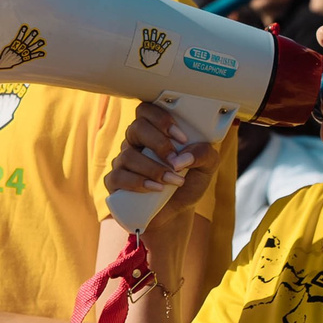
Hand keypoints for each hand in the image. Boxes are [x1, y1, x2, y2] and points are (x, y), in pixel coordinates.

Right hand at [104, 102, 224, 239]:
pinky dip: (138, 183)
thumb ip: (204, 153)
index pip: (146, 110)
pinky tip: (156, 189)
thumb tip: (182, 156)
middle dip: (158, 144)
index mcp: (155, 131)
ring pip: (128, 155)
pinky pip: (117, 177)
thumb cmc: (190, 181)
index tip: (181, 137)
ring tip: (174, 181)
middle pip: (136, 128)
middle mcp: (136, 142)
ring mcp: (123, 161)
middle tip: (176, 162)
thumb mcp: (207, 166)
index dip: (161, 119)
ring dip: (154, 169)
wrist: (178, 212)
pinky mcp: (115, 182)